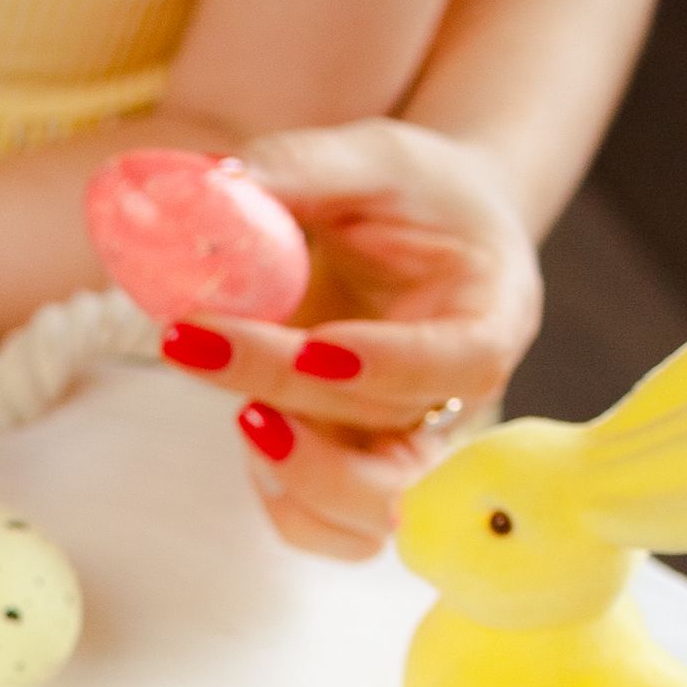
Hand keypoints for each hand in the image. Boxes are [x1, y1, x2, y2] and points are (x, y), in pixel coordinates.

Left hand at [150, 119, 542, 559]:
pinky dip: (286, 504)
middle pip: (401, 440)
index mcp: (492, 312)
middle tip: (194, 340)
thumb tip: (210, 187)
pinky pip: (334, 529)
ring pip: (375, 516)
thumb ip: (302, 168)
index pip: (462, 360)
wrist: (427, 229)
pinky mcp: (363, 466)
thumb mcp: (372, 157)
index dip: (389, 364)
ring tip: (238, 409)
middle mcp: (462, 396)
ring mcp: (414, 442)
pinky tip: (252, 432)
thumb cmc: (411, 192)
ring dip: (296, 475)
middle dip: (294, 399)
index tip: (314, 343)